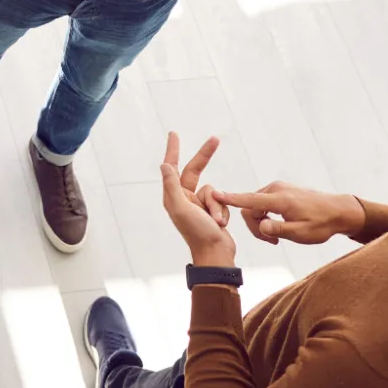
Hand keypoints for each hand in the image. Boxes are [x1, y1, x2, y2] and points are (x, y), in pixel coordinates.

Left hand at [161, 132, 235, 266]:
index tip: (174, 134)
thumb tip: (164, 165)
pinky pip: (221, 200)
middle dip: (205, 156)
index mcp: (173, 197)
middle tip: (215, 139)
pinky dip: (223, 211)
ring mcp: (198, 205)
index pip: (172, 167)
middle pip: (195, 171)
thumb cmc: (197, 233)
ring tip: (216, 221)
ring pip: (212, 190)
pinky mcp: (212, 211)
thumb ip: (172, 186)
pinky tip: (220, 225)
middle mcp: (183, 198)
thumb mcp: (181, 208)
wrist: (216, 254)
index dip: (173, 150)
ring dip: (217, 205)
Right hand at [217, 181, 365, 244]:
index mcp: (280, 200)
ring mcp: (279, 188)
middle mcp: (276, 190)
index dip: (231, 200)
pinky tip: (280, 225)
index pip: (249, 200)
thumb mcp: (302, 233)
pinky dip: (267, 215)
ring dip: (261, 222)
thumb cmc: (322, 224)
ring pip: (256, 206)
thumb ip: (279, 230)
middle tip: (272, 242)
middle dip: (255, 226)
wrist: (340, 210)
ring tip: (278, 237)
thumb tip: (261, 227)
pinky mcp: (282, 190)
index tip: (214, 194)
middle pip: (250, 207)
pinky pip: (264, 202)